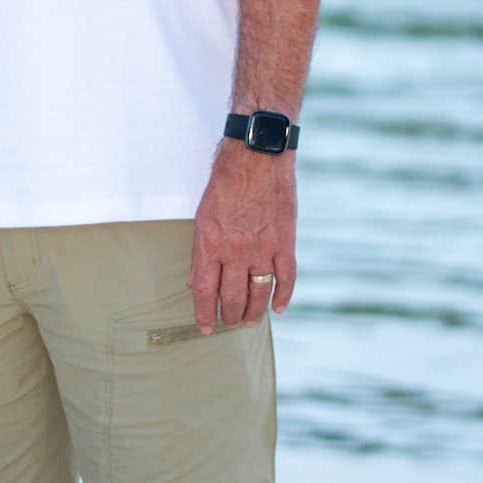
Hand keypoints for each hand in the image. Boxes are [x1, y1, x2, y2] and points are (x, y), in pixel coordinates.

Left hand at [189, 139, 295, 334]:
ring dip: (253, 312)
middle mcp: (235, 250)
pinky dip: (283, 296)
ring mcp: (262, 248)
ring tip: (249, 321)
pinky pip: (286, 278)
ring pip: (258, 293)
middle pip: (232, 297)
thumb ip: (201, 250)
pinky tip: (278, 308)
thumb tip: (196, 281)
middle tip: (229, 323)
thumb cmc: (226, 181)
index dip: (204, 313)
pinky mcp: (284, 241)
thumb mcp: (203, 214)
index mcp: (210, 242)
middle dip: (229, 316)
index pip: (204, 290)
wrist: (257, 155)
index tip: (205, 327)